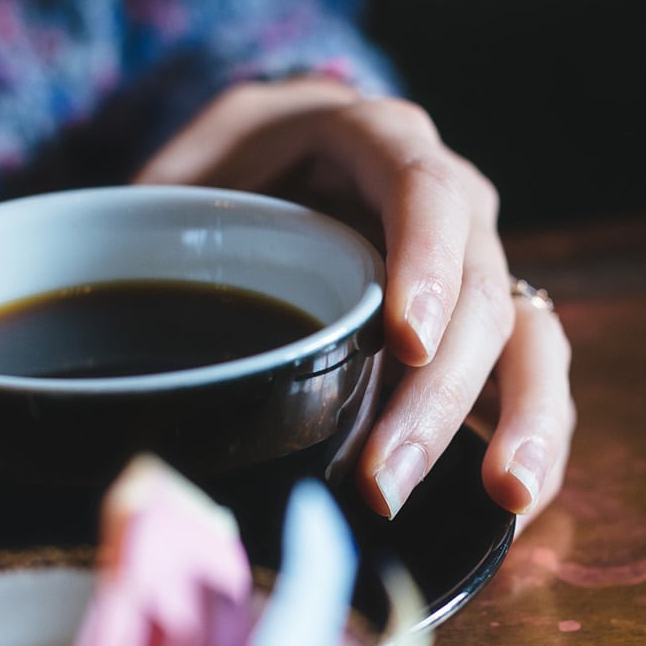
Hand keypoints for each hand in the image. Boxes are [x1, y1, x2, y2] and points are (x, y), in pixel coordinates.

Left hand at [134, 78, 573, 523]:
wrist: (271, 178)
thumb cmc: (224, 178)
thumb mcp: (187, 168)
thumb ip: (160, 210)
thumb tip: (107, 292)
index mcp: (380, 142)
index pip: (424, 190)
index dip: (425, 261)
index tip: (405, 339)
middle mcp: (451, 201)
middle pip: (479, 289)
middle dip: (441, 393)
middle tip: (386, 482)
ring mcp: (477, 267)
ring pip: (532, 336)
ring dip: (522, 419)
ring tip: (505, 495)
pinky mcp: (487, 330)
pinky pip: (536, 378)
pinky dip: (538, 438)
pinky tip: (517, 504)